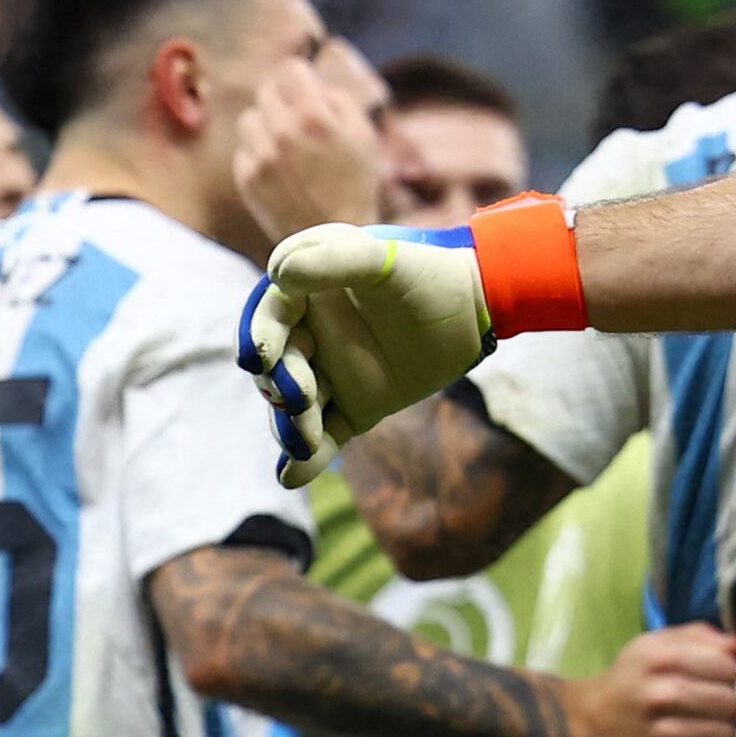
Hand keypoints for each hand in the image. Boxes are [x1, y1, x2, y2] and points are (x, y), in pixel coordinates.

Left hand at [235, 44, 391, 248]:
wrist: (335, 241)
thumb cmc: (356, 187)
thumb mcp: (364, 137)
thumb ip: (340, 101)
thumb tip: (316, 87)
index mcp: (314, 117)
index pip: (291, 70)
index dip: (301, 77)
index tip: (306, 89)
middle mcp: (282, 132)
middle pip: (267, 92)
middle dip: (283, 100)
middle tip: (298, 120)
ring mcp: (260, 156)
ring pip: (249, 118)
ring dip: (266, 124)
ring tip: (285, 144)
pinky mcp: (247, 179)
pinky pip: (244, 150)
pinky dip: (258, 154)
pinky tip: (278, 169)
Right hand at [240, 224, 500, 486]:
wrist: (474, 308)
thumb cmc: (426, 273)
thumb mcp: (383, 260)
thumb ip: (334, 261)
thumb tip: (279, 273)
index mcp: (305, 293)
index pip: (269, 318)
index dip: (261, 337)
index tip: (262, 357)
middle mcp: (310, 335)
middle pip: (276, 368)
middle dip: (281, 385)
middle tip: (299, 397)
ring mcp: (331, 373)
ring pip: (296, 407)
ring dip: (291, 426)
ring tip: (304, 443)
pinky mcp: (356, 406)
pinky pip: (326, 434)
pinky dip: (306, 460)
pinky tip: (291, 477)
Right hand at [560, 623, 735, 736]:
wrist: (583, 722)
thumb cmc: (630, 678)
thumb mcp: (655, 644)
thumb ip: (700, 636)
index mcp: (661, 656)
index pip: (728, 664)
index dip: (735, 671)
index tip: (728, 677)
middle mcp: (660, 693)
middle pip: (730, 699)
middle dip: (733, 701)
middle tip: (721, 703)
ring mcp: (660, 732)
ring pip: (724, 732)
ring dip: (723, 728)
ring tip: (710, 723)